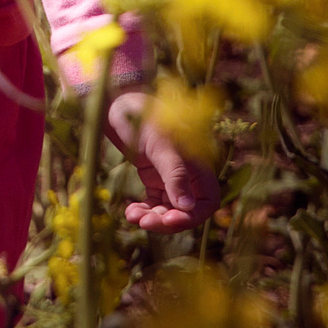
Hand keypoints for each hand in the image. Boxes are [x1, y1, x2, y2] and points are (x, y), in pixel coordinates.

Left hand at [106, 89, 217, 230]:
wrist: (121, 105)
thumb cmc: (144, 118)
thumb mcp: (161, 145)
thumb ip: (175, 175)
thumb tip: (187, 207)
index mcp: (199, 164)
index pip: (207, 201)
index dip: (192, 216)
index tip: (170, 220)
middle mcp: (189, 174)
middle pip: (186, 211)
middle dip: (167, 221)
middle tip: (145, 223)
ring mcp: (171, 178)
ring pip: (168, 210)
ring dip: (152, 218)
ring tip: (132, 215)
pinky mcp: (155, 180)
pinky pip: (154, 204)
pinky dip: (144, 211)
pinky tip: (130, 212)